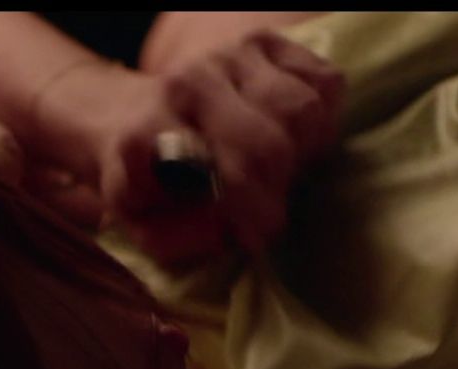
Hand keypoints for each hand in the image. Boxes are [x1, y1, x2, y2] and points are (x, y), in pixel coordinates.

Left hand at [41, 31, 343, 263]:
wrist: (132, 117)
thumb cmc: (147, 181)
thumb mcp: (142, 224)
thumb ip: (174, 237)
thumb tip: (224, 229)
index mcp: (149, 128)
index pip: (221, 173)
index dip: (247, 210)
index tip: (251, 236)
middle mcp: (190, 81)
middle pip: (270, 146)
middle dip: (277, 191)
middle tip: (267, 214)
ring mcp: (231, 55)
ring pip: (304, 110)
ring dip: (304, 152)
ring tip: (279, 170)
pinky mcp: (269, 43)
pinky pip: (325, 83)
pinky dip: (323, 118)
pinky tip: (294, 137)